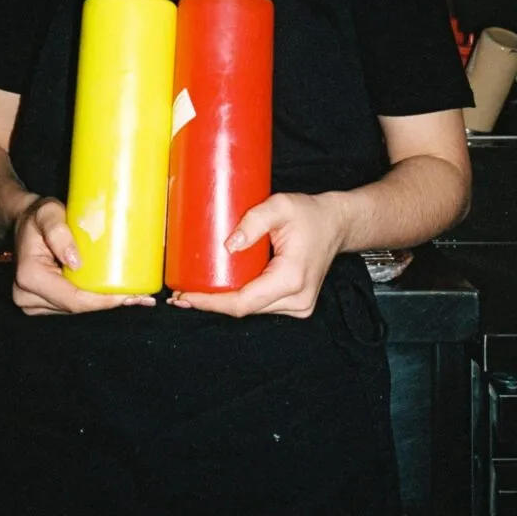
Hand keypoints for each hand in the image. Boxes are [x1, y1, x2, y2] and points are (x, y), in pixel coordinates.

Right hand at [12, 196, 155, 315]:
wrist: (24, 221)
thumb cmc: (38, 216)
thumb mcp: (48, 214)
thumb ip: (59, 233)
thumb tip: (75, 262)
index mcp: (30, 276)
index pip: (72, 298)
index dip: (101, 301)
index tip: (127, 295)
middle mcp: (27, 295)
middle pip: (77, 307)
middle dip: (109, 303)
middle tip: (141, 297)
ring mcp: (33, 302)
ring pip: (76, 309)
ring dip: (104, 303)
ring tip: (134, 295)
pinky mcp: (43, 302)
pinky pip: (72, 304)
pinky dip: (94, 301)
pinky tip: (117, 296)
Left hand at [167, 191, 344, 318]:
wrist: (337, 223)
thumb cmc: (310, 213)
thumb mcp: (281, 206)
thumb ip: (254, 221)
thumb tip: (228, 245)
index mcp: (291, 279)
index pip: (243, 302)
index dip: (211, 303)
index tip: (186, 297)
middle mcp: (297, 300)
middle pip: (244, 309)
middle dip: (211, 304)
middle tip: (180, 295)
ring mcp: (298, 305)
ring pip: (252, 309)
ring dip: (224, 302)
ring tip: (194, 293)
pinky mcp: (295, 303)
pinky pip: (261, 304)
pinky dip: (239, 298)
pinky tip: (219, 291)